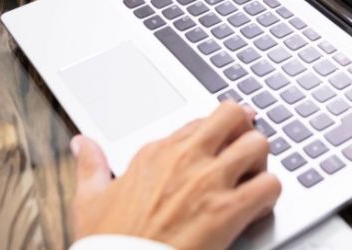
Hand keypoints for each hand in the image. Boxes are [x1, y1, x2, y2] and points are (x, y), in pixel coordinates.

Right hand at [70, 103, 281, 249]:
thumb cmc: (108, 243)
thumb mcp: (89, 199)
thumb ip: (90, 165)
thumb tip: (81, 143)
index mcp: (155, 152)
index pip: (200, 122)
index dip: (214, 135)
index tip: (219, 145)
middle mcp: (186, 158)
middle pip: (234, 115)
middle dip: (244, 132)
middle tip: (242, 154)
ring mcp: (209, 182)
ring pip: (259, 144)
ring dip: (261, 163)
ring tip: (252, 182)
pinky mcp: (228, 210)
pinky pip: (270, 185)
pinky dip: (270, 196)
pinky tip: (257, 209)